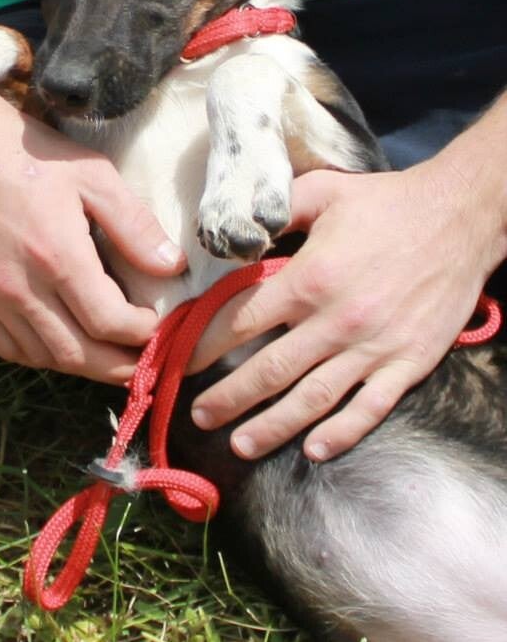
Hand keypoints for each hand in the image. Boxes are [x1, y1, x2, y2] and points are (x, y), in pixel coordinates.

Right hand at [0, 91, 184, 382]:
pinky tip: (65, 347)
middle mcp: (22, 286)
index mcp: (58, 256)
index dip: (141, 333)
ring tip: (112, 360)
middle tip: (146, 365)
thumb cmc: (33, 156)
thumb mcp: (95, 176)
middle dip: (119, 367)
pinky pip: (10, 348)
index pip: (108, 322)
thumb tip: (172, 266)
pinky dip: (43, 357)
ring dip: (84, 367)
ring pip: (44, 357)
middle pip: (79, 354)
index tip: (159, 326)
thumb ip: (134, 225)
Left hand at [189, 156, 504, 460]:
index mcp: (310, 279)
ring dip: (272, 427)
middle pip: (270, 370)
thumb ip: (275, 212)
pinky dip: (342, 433)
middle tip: (198, 415)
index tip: (182, 358)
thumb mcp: (323, 191)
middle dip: (229, 397)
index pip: (243, 320)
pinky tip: (314, 450)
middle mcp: (337, 321)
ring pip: (313, 399)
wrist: (460, 218)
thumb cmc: (387, 203)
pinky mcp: (408, 363)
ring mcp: (374, 348)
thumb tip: (235, 234)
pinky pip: (370, 408)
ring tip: (240, 444)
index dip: (206, 343)